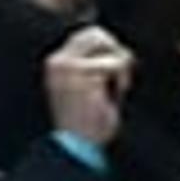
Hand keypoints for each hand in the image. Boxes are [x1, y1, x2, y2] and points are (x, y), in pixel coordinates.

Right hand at [44, 25, 133, 147]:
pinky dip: (122, 78)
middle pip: (96, 33)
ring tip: (119, 87)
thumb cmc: (86, 124)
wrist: (78, 148)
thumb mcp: (86, 89)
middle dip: (115, 51)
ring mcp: (70, 68)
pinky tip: (118, 93)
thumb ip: (94, 66)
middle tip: (122, 77)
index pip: (85, 34)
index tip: (116, 71)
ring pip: (106, 44)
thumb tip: (115, 47)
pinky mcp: (85, 76)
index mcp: (57, 64)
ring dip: (120, 65)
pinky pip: (114, 63)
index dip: (108, 47)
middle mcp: (59, 62)